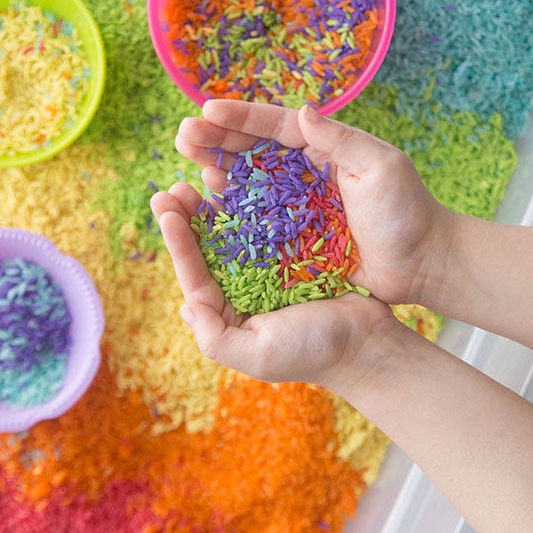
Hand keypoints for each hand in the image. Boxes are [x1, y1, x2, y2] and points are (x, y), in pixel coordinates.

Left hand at [150, 182, 396, 391]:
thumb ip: (216, 338)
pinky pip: (268, 224)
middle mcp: (243, 289)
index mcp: (229, 313)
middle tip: (173, 188)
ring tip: (197, 177)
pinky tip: (240, 182)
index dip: (179, 243)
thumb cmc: (312, 352)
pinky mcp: (294, 252)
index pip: (196, 276)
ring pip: (234, 232)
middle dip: (188, 218)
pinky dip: (252, 204)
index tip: (165, 210)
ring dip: (215, 206)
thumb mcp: (259, 355)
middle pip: (208, 250)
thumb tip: (185, 307)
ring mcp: (269, 269)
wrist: (367, 342)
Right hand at [174, 99, 453, 305]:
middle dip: (217, 140)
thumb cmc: (407, 212)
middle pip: (253, 151)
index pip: (276, 126)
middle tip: (184, 136)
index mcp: (325, 149)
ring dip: (218, 172)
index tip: (207, 110)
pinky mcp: (293, 238)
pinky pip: (255, 222)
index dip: (240, 118)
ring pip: (248, 183)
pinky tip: (209, 207)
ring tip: (191, 166)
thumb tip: (302, 112)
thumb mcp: (380, 167)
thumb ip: (340, 140)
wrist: (422, 265)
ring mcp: (296, 206)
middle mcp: (305, 173)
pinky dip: (230, 213)